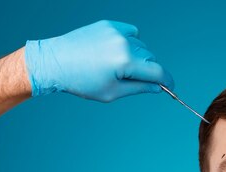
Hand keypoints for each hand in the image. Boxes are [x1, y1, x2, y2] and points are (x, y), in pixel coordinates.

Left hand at [24, 20, 173, 101]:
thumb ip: (139, 88)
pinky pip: (132, 33)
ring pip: (142, 46)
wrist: (54, 61)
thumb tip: (157, 87)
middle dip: (148, 71)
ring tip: (119, 67)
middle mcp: (123, 43)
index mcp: (125, 62)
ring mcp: (116, 31)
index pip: (157, 71)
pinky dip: (131, 42)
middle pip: (150, 58)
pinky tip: (117, 51)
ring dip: (138, 57)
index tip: (170, 87)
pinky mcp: (109, 24)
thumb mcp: (112, 92)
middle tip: (136, 81)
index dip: (167, 81)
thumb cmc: (81, 81)